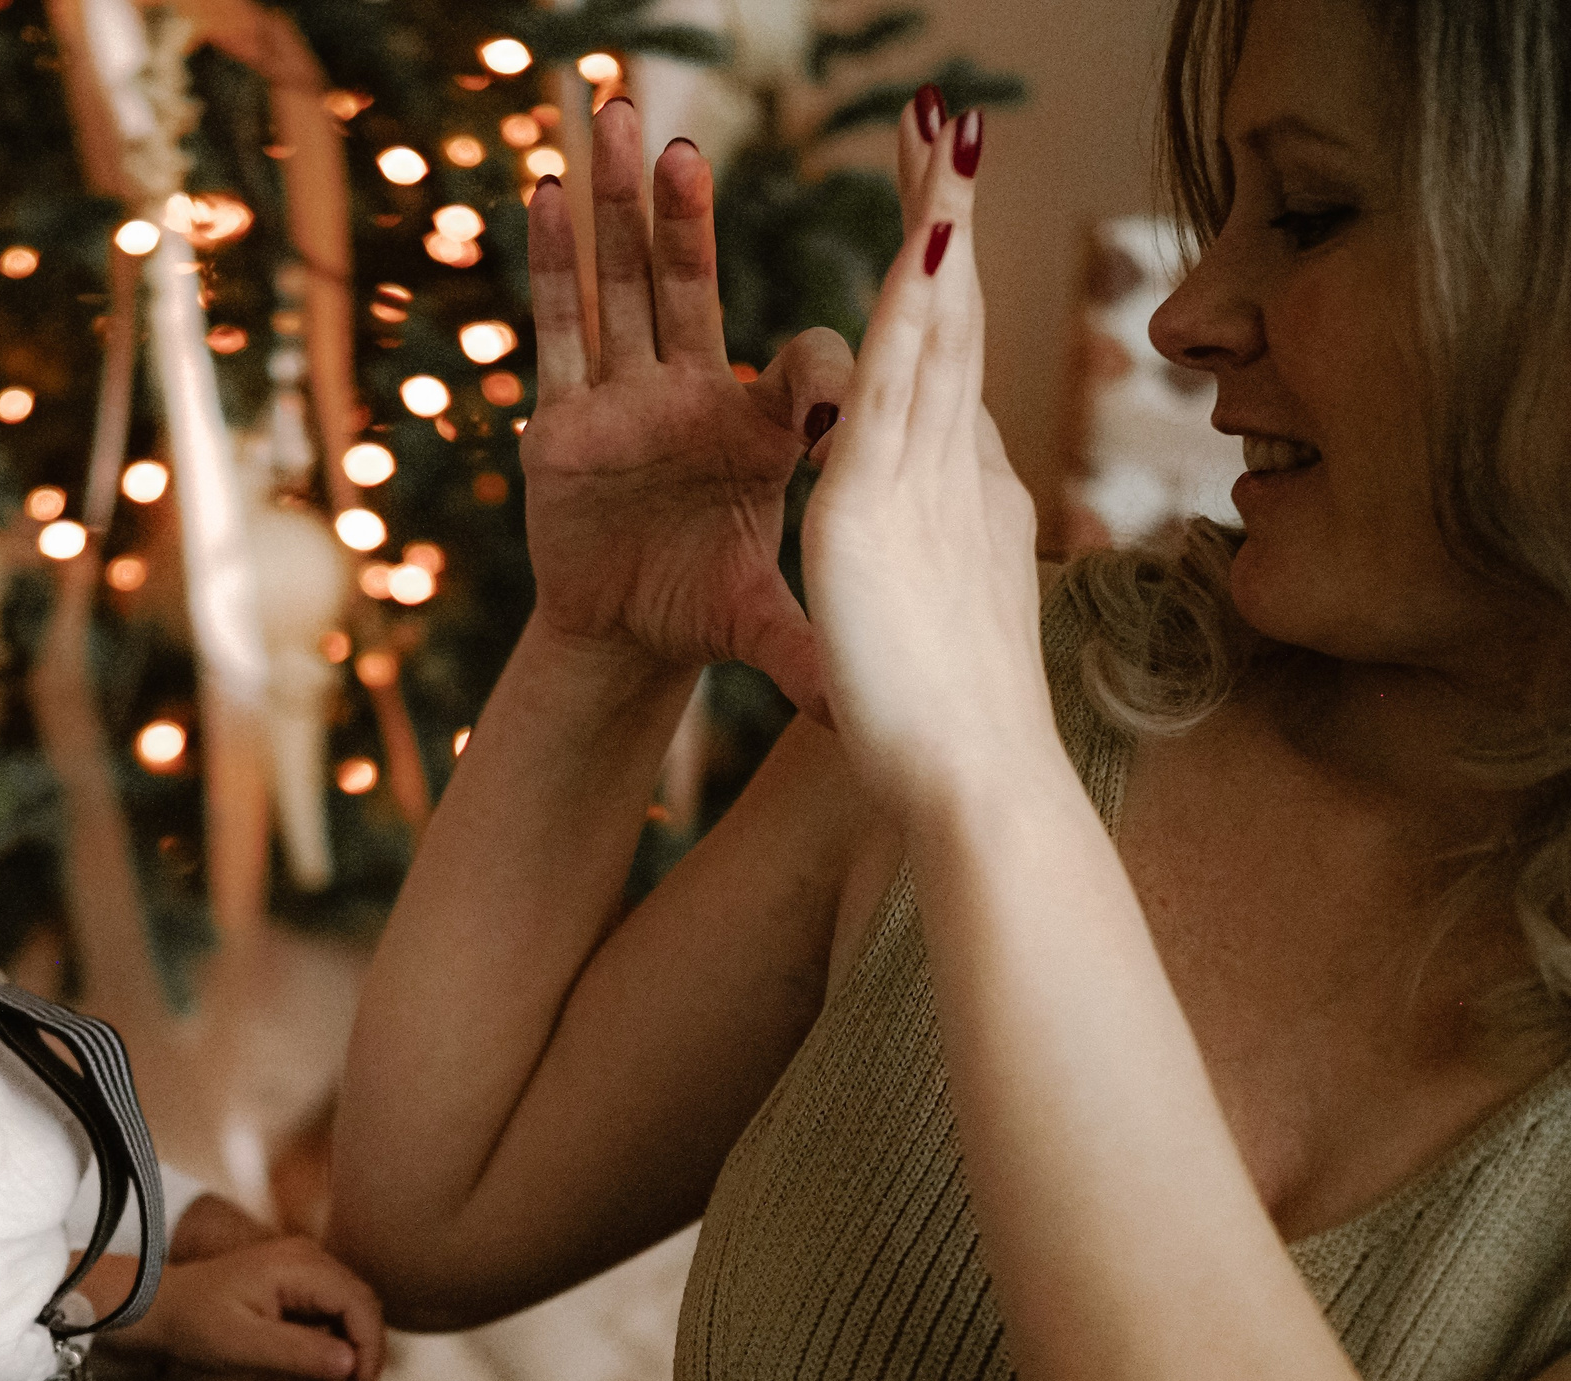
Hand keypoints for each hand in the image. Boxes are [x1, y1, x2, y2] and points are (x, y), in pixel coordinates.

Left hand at [99, 1220, 387, 1380]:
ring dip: (348, 1352)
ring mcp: (304, 1267)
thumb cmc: (196, 1324)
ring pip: (352, 1310)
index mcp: (297, 1266)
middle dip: (362, 1353)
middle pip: (363, 1304)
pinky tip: (311, 1372)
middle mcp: (308, 1258)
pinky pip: (333, 1312)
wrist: (164, 1308)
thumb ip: (298, 1352)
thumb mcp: (243, 1346)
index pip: (359, 1303)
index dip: (370, 1347)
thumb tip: (351, 1364)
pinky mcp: (299, 1282)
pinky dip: (332, 1344)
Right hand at [522, 94, 853, 708]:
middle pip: (689, 286)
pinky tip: (551, 193)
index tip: (820, 406)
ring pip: (620, 288)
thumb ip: (804, 645)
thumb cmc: (703, 615)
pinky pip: (559, 334)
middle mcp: (693, 393)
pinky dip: (555, 266)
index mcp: (762, 430)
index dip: (814, 370)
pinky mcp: (562, 422)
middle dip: (683, 213)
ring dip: (618, 209)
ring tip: (616, 122)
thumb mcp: (760, 625)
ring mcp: (623, 399)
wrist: (623, 640)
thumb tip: (860, 708)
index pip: (798, 366)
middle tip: (685, 144)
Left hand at [799, 99, 1051, 814]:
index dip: (946, 279)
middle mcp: (958, 472)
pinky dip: (911, 308)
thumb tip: (950, 524)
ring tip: (940, 130)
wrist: (977, 789)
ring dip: (938, 223)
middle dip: (949, 217)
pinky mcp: (872, 512)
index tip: (942, 208)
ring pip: (937, 327)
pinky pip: (895, 389)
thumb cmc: (956, 733)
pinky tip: (922, 238)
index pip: (951, 362)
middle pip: (955, 317)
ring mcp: (925, 484)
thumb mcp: (938, 619)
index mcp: (964, 496)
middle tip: (948, 122)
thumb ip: (938, 557)